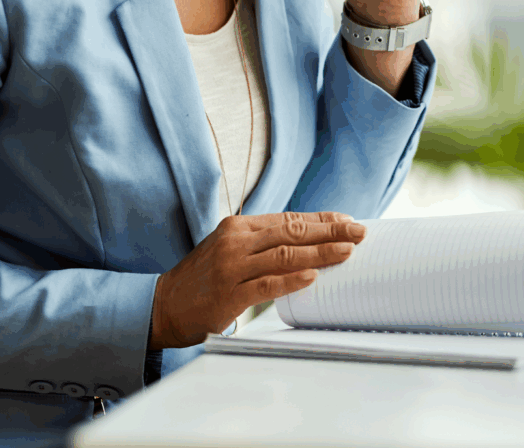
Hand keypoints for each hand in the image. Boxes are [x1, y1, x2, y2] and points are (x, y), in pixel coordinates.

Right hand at [149, 211, 365, 348]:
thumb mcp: (231, 250)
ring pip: (284, 255)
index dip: (321, 219)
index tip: (347, 220)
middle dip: (329, 231)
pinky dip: (290, 279)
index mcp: (239, 227)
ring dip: (319, 252)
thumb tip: (306, 242)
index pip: (288, 218)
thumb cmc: (204, 278)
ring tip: (346, 252)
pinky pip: (266, 284)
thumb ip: (262, 244)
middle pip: (291, 231)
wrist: (164, 304)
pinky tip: (312, 276)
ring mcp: (231, 266)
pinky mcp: (228, 293)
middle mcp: (236, 240)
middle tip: (359, 232)